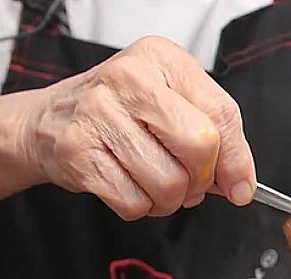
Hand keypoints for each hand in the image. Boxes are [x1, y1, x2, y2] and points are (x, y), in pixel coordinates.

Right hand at [17, 36, 255, 218]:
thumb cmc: (121, 112)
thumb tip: (241, 184)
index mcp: (161, 58)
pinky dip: (140, 207)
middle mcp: (128, 79)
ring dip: (170, 199)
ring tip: (158, 186)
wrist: (50, 119)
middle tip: (190, 182)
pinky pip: (133, 202)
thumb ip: (216, 137)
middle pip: (198, 147)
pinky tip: (133, 188)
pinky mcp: (78, 153)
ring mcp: (98, 115)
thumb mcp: (172, 103)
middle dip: (201, 180)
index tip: (240, 185)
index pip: (221, 114)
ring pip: (167, 182)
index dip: (236, 160)